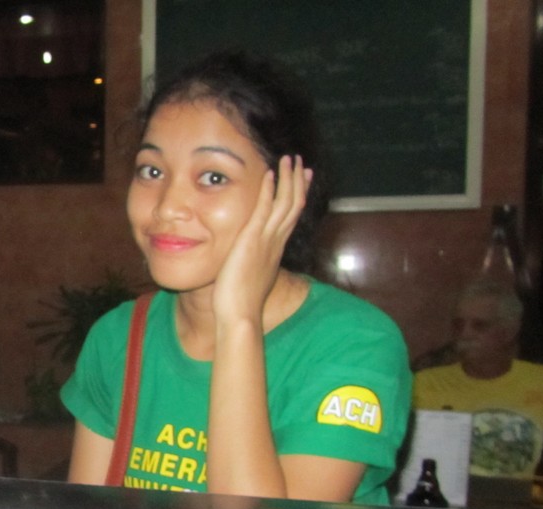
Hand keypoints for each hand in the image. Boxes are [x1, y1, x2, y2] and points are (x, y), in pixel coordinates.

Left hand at [213, 155, 311, 322]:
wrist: (240, 314)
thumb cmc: (240, 302)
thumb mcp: (251, 276)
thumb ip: (254, 264)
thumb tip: (251, 263)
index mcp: (275, 249)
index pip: (291, 216)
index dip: (297, 196)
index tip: (302, 180)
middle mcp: (276, 242)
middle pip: (294, 205)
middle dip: (297, 182)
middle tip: (301, 162)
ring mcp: (266, 240)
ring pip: (285, 203)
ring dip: (287, 179)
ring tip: (289, 159)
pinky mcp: (253, 240)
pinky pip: (264, 209)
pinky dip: (268, 190)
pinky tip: (269, 174)